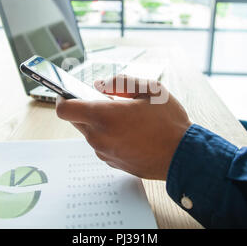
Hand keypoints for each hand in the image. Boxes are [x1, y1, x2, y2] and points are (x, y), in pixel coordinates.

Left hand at [55, 75, 191, 179]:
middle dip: (86, 108)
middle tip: (106, 102)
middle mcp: (99, 137)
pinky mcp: (112, 163)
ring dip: (99, 123)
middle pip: (77, 120)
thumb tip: (99, 85)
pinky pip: (102, 145)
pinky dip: (108, 136)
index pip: (65, 109)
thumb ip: (120, 83)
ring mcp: (104, 153)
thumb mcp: (149, 90)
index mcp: (104, 117)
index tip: (68, 92)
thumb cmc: (168, 122)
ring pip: (90, 133)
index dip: (63, 99)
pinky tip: (129, 132)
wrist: (183, 156)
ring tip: (124, 118)